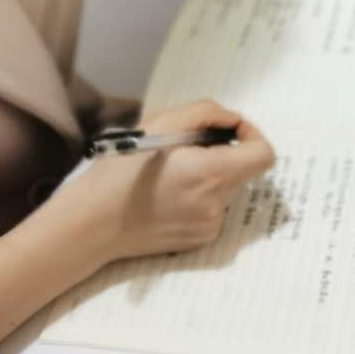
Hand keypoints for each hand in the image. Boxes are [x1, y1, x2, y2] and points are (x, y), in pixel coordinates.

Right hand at [61, 99, 274, 265]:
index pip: (264, 155)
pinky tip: (166, 193)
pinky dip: (198, 194)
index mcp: (212, 174)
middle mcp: (217, 205)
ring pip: (225, 187)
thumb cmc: (120, 172)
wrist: (90, 224)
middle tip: (185, 147)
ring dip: (208, 173)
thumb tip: (233, 120)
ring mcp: (209, 227)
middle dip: (222, 152)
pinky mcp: (198, 240)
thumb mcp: (161, 123)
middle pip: (242, 169)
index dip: (251, 135)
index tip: (229, 130)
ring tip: (169, 171)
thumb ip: (206, 113)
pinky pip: (211, 208)